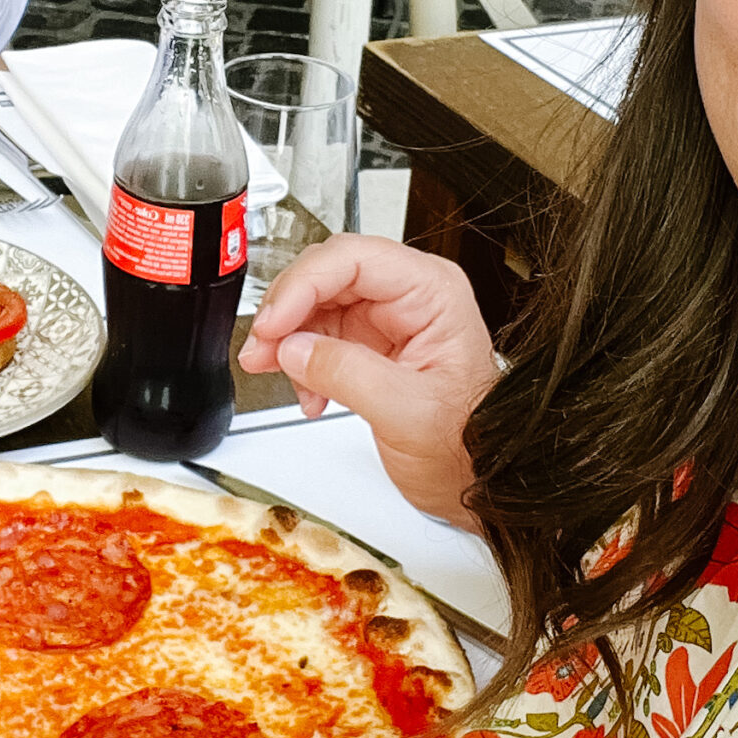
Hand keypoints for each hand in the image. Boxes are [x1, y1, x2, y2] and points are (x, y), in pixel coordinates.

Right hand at [238, 235, 497, 525]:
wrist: (475, 479)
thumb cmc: (466, 446)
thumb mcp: (406, 412)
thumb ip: (346, 373)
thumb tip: (293, 348)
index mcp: (432, 292)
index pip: (353, 259)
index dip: (303, 285)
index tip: (272, 323)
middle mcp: (409, 295)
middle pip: (328, 274)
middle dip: (287, 310)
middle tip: (261, 347)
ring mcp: (387, 318)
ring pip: (316, 303)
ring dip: (287, 338)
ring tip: (274, 370)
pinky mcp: (369, 344)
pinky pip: (319, 334)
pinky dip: (301, 361)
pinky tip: (307, 393)